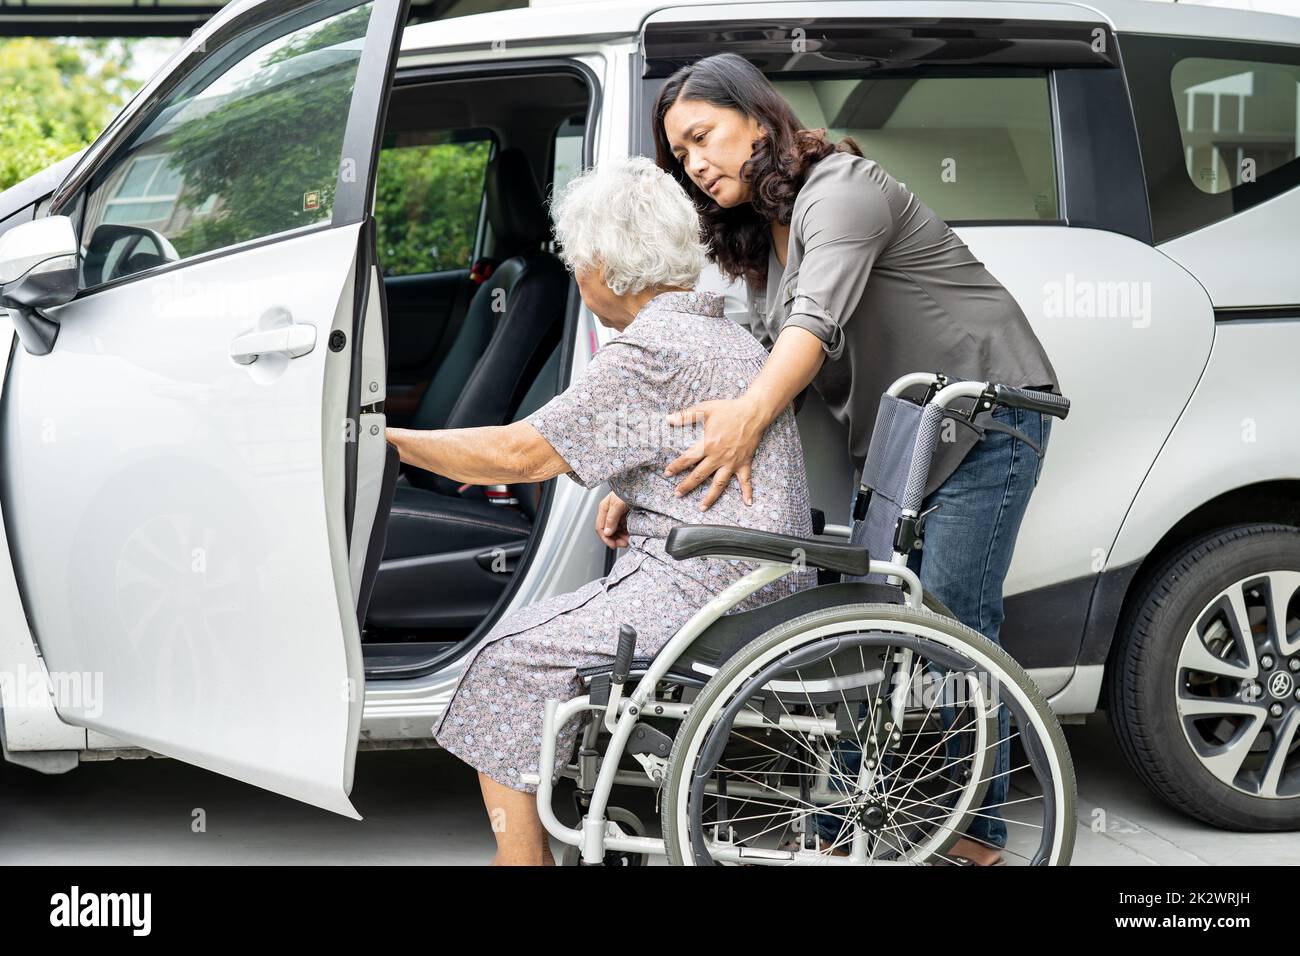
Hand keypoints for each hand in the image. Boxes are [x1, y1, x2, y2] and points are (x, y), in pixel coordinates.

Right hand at [595, 491, 629, 548]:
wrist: (641, 485)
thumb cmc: (628, 489)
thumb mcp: (618, 504)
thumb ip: (611, 518)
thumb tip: (607, 532)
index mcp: (604, 508)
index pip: (600, 528)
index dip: (606, 538)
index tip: (613, 545)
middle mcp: (610, 513)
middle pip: (608, 531)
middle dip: (615, 539)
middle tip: (623, 543)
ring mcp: (618, 515)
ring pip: (616, 531)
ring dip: (621, 538)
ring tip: (628, 540)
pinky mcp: (625, 516)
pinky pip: (623, 528)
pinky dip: (626, 533)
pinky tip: (630, 535)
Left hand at [664, 396, 764, 510]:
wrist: (753, 412)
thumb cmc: (729, 409)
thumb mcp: (705, 409)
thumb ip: (686, 416)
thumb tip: (668, 419)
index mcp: (708, 444)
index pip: (688, 459)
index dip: (676, 466)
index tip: (667, 473)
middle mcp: (718, 457)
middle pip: (700, 475)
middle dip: (687, 486)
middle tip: (677, 494)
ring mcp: (732, 462)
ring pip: (719, 483)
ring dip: (710, 497)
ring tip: (702, 507)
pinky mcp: (744, 462)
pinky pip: (746, 480)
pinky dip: (747, 492)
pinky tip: (748, 503)